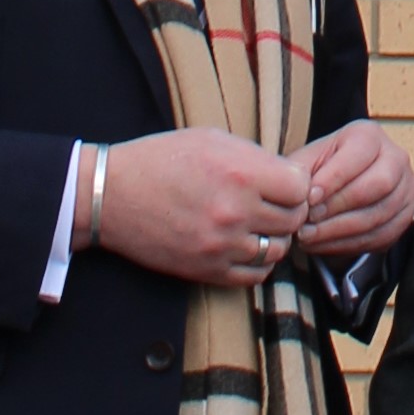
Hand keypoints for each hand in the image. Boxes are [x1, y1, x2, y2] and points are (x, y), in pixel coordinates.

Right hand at [92, 127, 309, 288]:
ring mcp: (221, 245)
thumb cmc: (160, 159)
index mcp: (241, 173)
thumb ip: (254, 158)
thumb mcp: (211, 139)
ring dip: (274, 237)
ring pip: (278, 250)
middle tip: (274, 204)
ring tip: (259, 225)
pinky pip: (254, 275)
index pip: (301, 188)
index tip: (285, 183)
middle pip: (293, 220)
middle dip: (289, 210)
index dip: (297, 184)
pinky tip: (246, 246)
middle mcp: (236, 211)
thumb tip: (286, 175)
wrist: (112, 195)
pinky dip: (257, 263)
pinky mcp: (206, 270)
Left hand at [289, 118, 413, 260]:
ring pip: (380, 214)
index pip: (359, 154)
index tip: (309, 198)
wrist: (340, 187)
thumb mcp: (306, 162)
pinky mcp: (405, 216)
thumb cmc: (321, 171)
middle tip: (310, 219)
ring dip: (340, 230)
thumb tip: (299, 196)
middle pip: (379, 184)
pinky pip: (382, 235)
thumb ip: (299, 174)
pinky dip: (349, 244)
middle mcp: (396, 158)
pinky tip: (324, 244)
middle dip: (340, 206)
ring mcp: (406, 189)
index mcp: (369, 135)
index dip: (334, 178)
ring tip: (309, 236)